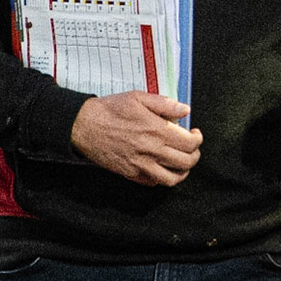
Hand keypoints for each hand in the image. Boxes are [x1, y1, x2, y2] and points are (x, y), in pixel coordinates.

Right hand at [71, 91, 201, 184]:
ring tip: (182, 161)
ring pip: (173, 179)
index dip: (198, 139)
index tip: (194, 133)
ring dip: (182, 171)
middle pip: (187, 162)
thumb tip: (185, 110)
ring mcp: (140, 166)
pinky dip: (163, 178)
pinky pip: (153, 183)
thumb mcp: (138, 98)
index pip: (191, 144)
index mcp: (157, 131)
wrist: (82, 125)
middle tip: (192, 148)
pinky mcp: (130, 174)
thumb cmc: (109, 110)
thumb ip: (165, 104)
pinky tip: (162, 167)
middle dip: (195, 155)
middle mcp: (152, 151)